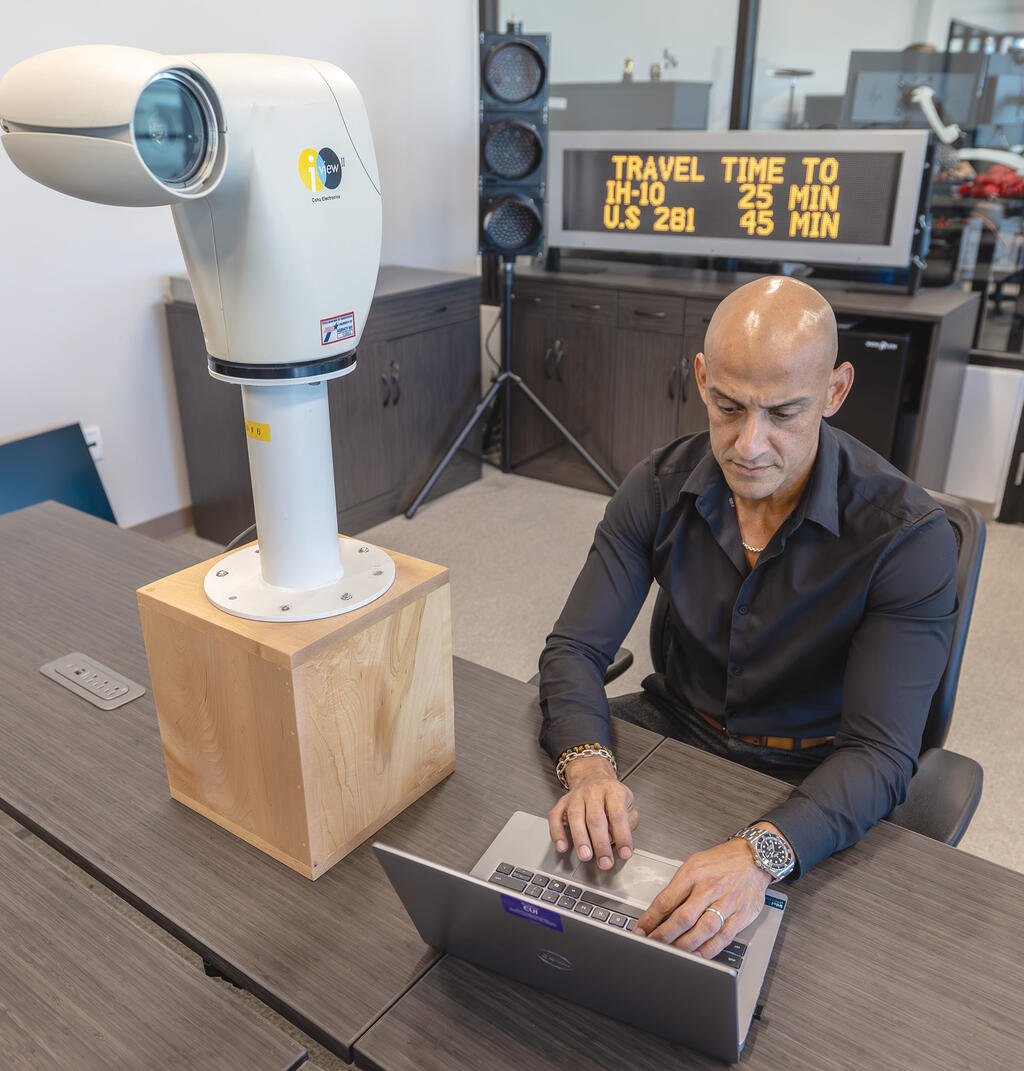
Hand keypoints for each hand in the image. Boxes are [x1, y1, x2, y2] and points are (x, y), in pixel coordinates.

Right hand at [547, 756, 638, 869]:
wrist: (592, 776)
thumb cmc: (611, 795)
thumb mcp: (629, 804)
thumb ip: (629, 822)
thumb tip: (621, 839)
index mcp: (613, 791)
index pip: (618, 815)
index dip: (622, 836)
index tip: (625, 853)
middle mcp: (593, 792)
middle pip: (596, 818)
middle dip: (600, 843)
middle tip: (604, 862)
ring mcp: (576, 797)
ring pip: (575, 817)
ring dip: (580, 839)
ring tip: (586, 856)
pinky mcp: (562, 803)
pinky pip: (556, 817)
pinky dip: (557, 833)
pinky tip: (562, 846)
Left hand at [634, 826, 782, 959]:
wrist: (753, 857)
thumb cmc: (721, 861)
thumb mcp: (694, 864)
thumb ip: (678, 887)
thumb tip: (660, 910)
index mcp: (693, 873)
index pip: (666, 900)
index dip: (650, 918)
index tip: (640, 930)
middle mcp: (709, 888)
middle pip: (683, 917)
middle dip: (664, 935)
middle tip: (651, 946)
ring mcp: (726, 903)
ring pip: (702, 930)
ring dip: (684, 946)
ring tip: (671, 956)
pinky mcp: (741, 915)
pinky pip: (723, 938)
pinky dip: (708, 950)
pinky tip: (697, 957)